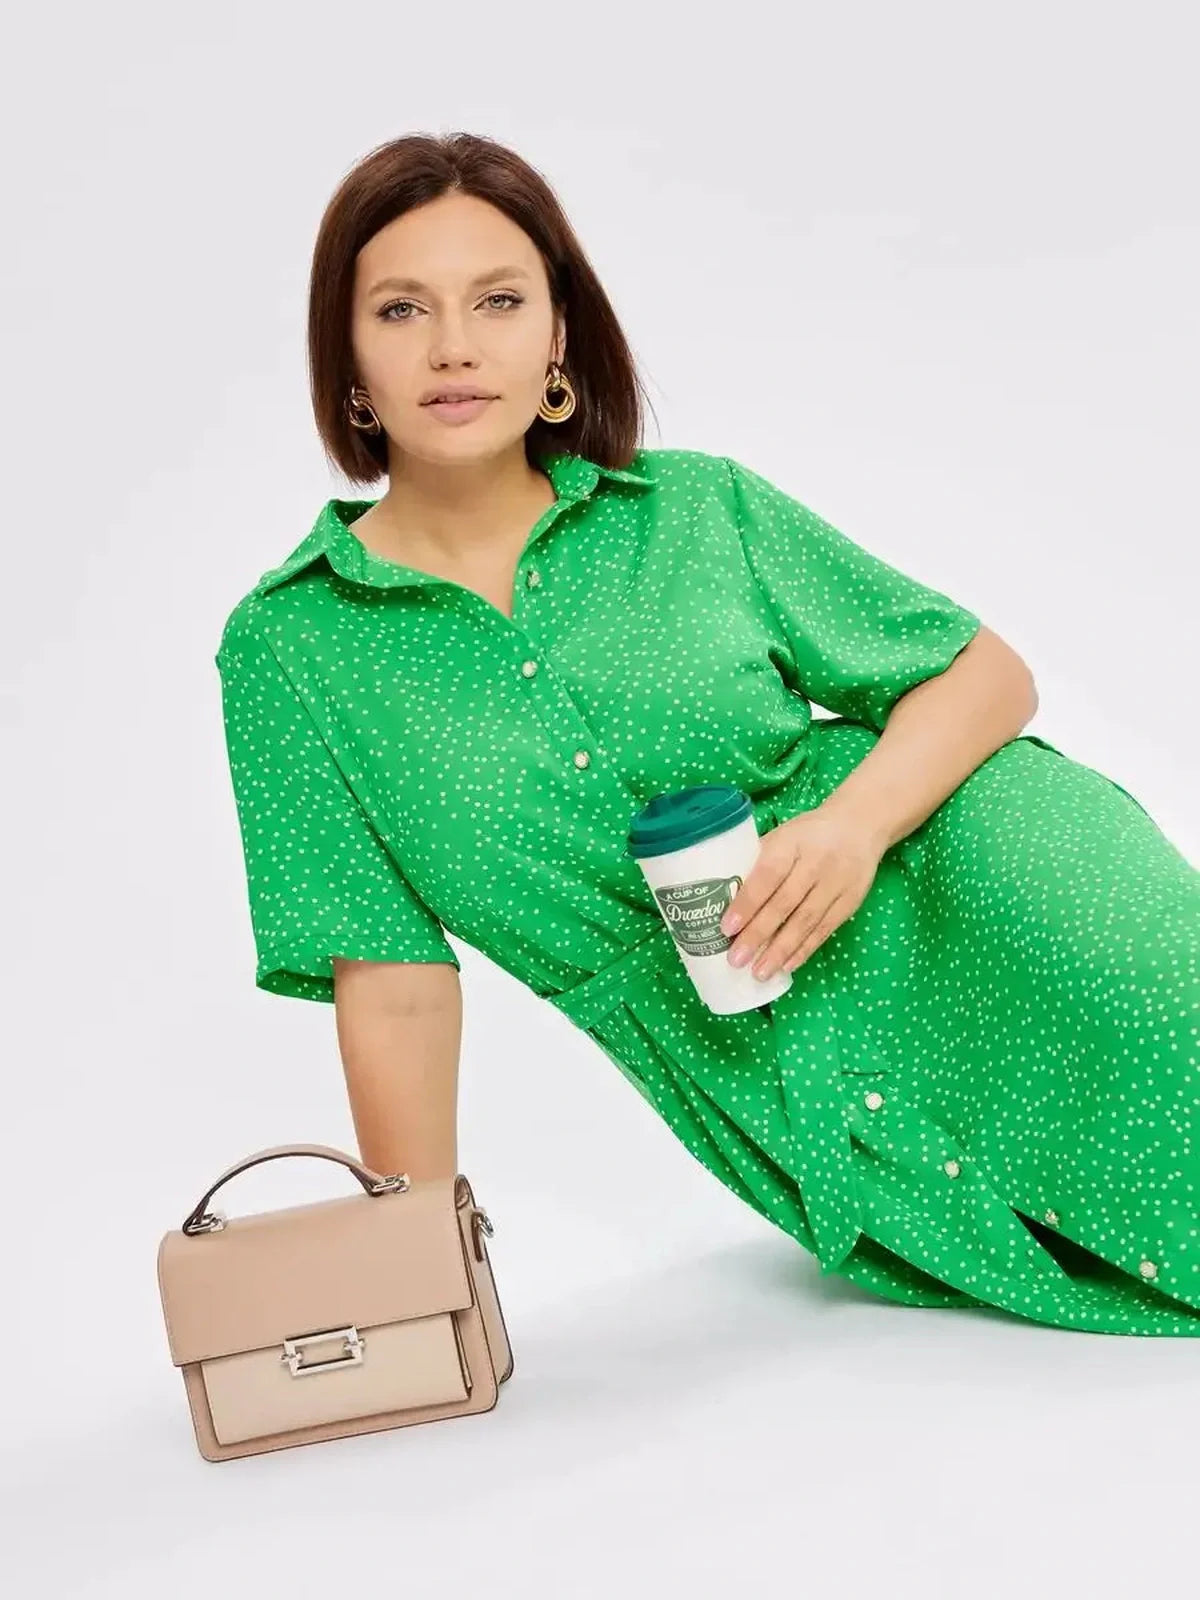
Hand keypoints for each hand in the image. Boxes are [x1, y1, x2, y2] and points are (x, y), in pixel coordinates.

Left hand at [719, 806, 887, 979]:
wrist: (860, 826)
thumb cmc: (808, 834)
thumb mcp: (783, 835)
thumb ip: (758, 860)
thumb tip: (725, 896)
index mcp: (792, 842)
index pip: (767, 875)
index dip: (747, 903)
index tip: (727, 927)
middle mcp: (816, 863)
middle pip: (785, 904)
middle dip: (758, 935)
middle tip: (736, 959)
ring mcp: (836, 884)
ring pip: (805, 922)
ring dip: (780, 950)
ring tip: (759, 972)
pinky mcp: (851, 901)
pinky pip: (825, 930)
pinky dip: (805, 949)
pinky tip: (787, 966)